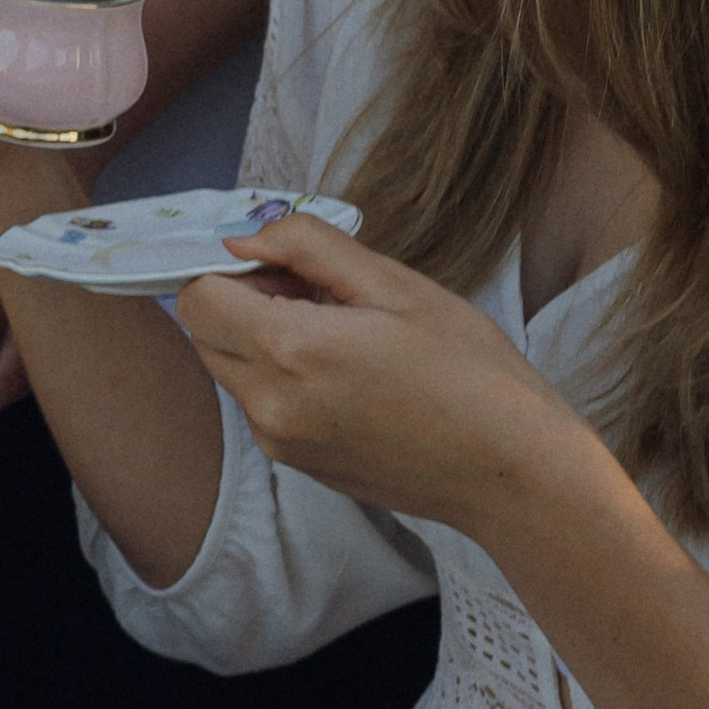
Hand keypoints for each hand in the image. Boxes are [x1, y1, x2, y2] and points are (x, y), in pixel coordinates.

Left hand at [173, 212, 606, 543]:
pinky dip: (283, 379)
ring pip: (231, 370)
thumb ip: (307, 248)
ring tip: (345, 335)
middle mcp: (269, 406)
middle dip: (243, 303)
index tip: (285, 265)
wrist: (512, 470)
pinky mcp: (298, 466)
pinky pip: (262, 406)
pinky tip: (351, 375)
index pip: (197, 298)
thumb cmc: (469, 371)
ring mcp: (280, 443)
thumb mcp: (395, 285)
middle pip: (206, 335)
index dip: (231, 269)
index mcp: (290, 352)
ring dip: (263, 341)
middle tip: (319, 293)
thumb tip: (241, 238)